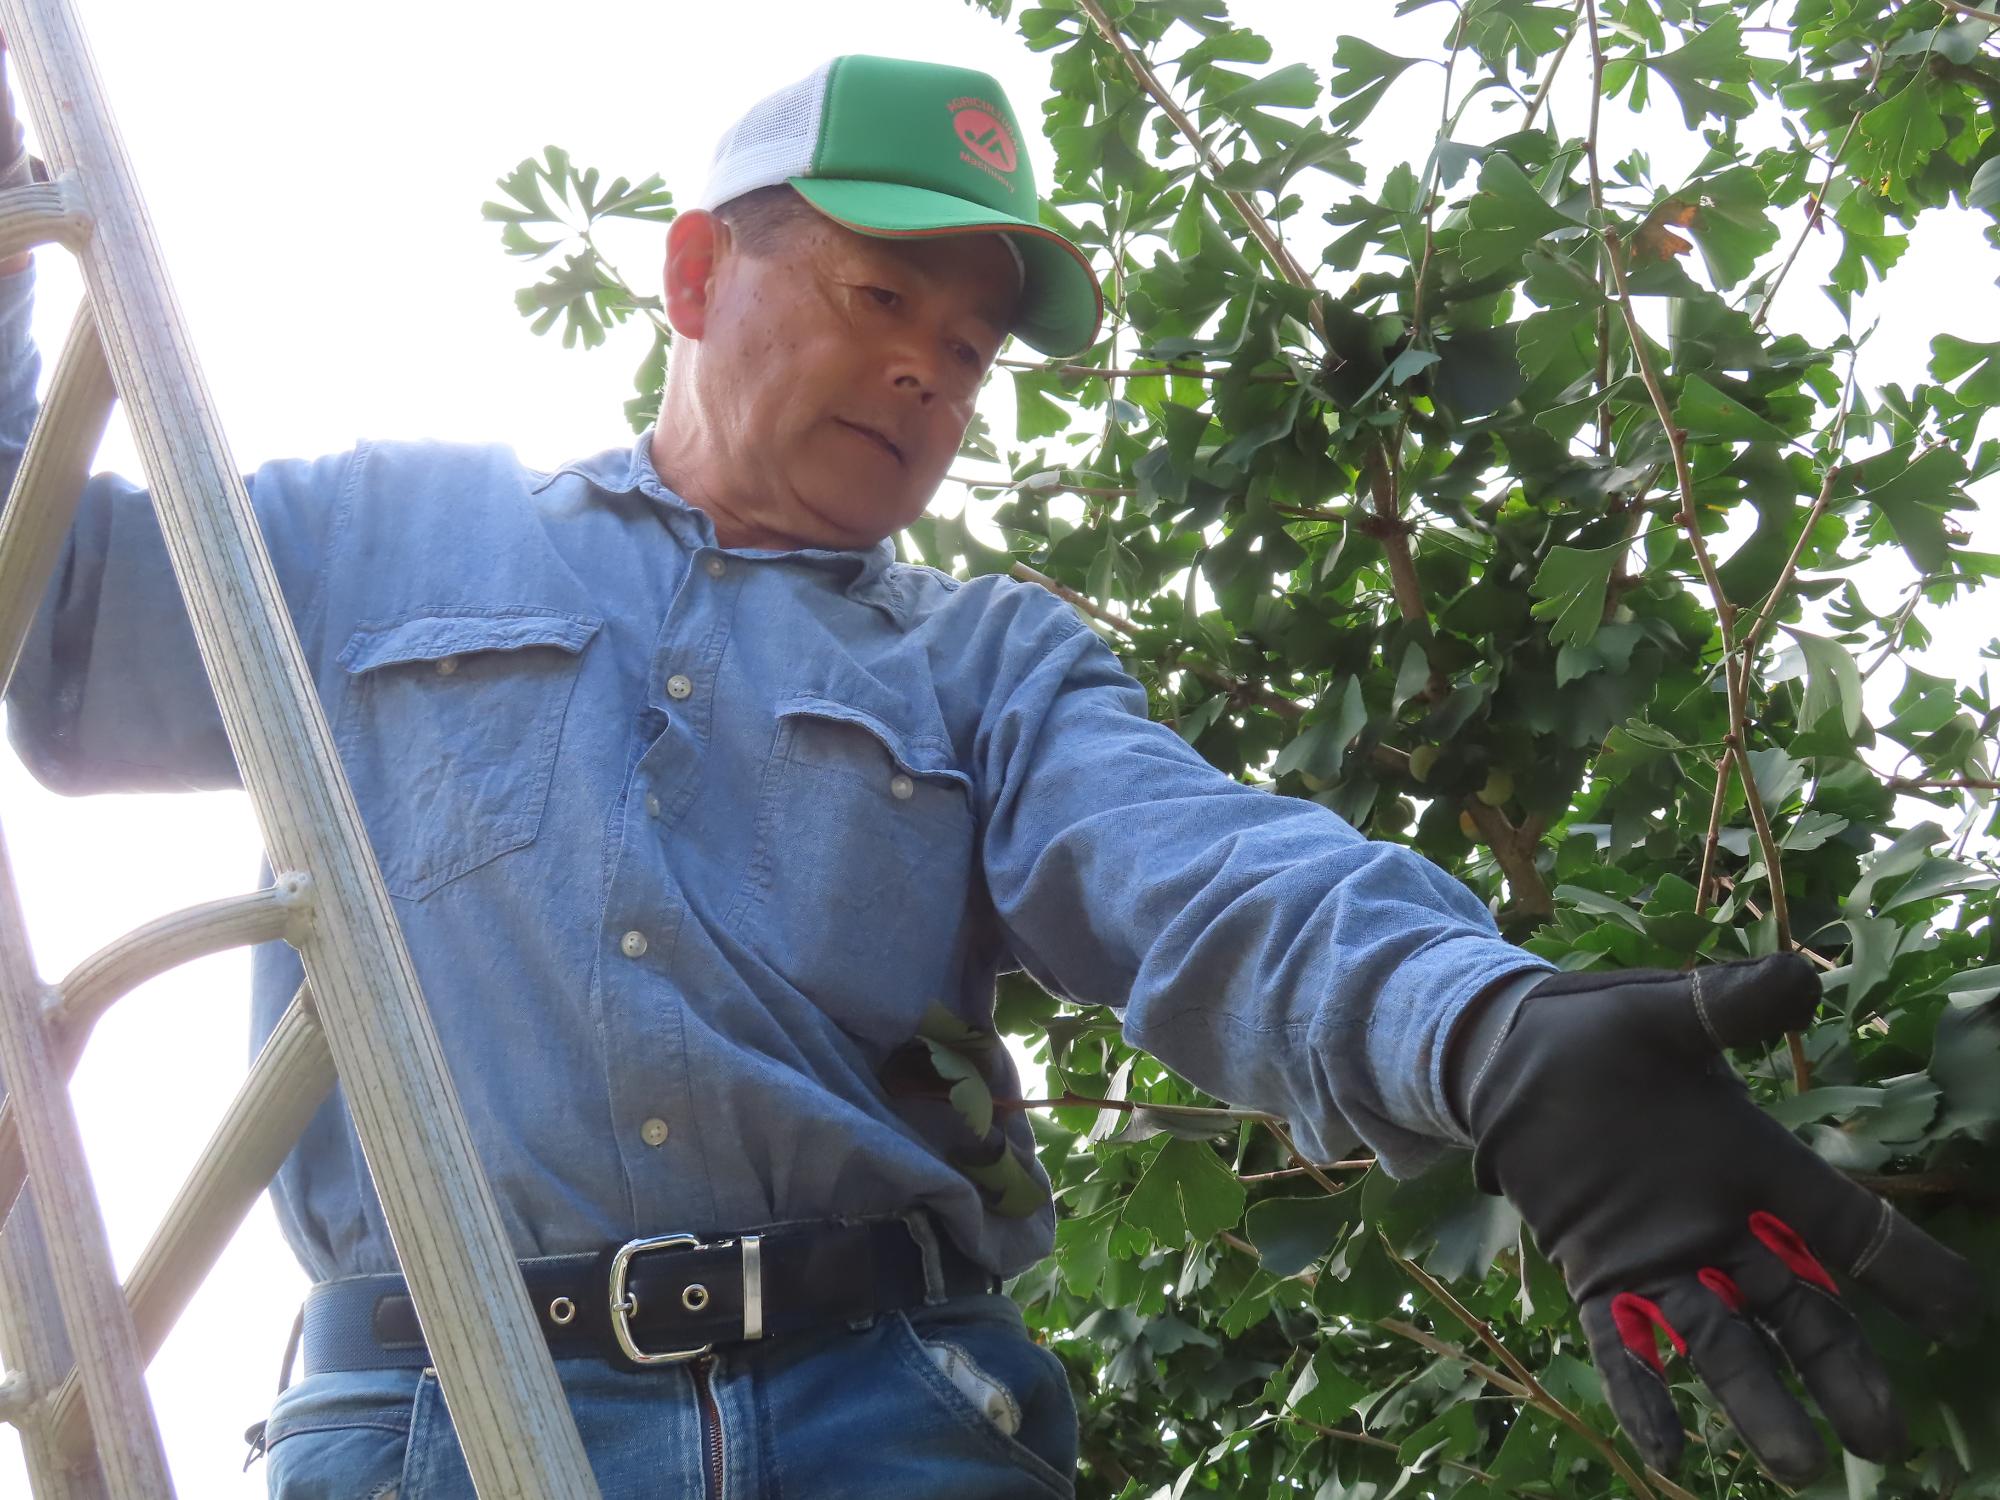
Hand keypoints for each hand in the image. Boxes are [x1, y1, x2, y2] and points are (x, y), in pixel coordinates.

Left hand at [1461, 955, 1982, 1484]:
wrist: (1509, 1054)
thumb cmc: (1601, 1033)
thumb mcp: (1669, 1014)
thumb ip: (1732, 1003)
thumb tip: (1800, 978)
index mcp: (1760, 1167)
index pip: (1851, 1229)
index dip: (1909, 1271)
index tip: (1966, 1317)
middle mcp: (1725, 1227)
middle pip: (1802, 1312)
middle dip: (1845, 1372)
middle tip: (1888, 1439)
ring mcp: (1662, 1258)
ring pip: (1725, 1342)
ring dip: (1759, 1402)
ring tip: (1799, 1468)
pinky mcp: (1597, 1272)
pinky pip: (1627, 1344)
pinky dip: (1646, 1393)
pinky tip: (1666, 1452)